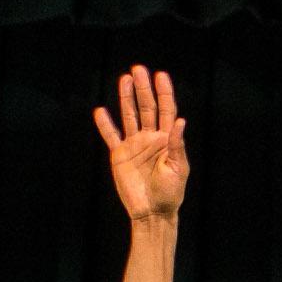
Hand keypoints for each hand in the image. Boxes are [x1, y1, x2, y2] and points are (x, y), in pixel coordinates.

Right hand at [92, 65, 189, 221]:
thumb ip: (177, 145)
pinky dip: (105, 124)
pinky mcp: (120, 155)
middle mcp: (150, 139)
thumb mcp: (178, 169)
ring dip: (126, 98)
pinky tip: (101, 111)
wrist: (152, 212)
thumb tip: (180, 121)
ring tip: (124, 79)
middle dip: (143, 89)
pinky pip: (111, 135)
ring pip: (129, 116)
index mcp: (167, 141)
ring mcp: (134, 145)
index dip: (164, 93)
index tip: (160, 76)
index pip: (166, 111)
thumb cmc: (170, 193)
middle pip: (146, 108)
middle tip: (138, 69)